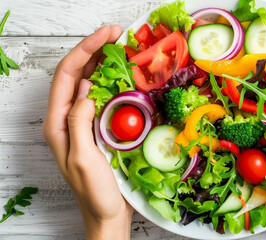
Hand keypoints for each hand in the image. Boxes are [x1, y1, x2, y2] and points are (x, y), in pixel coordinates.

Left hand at [42, 26, 133, 239]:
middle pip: (76, 73)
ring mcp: (84, 122)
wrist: (107, 214)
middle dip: (94, 49)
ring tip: (121, 47)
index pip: (67, 76)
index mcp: (58, 124)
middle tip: (118, 33)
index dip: (85, 51)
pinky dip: (113, 81)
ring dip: (103, 62)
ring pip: (89, 82)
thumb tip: (87, 90)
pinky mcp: (99, 127)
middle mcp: (67, 119)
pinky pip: (103, 97)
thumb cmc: (95, 193)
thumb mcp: (85, 159)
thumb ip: (80, 122)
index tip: (107, 36)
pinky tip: (124, 74)